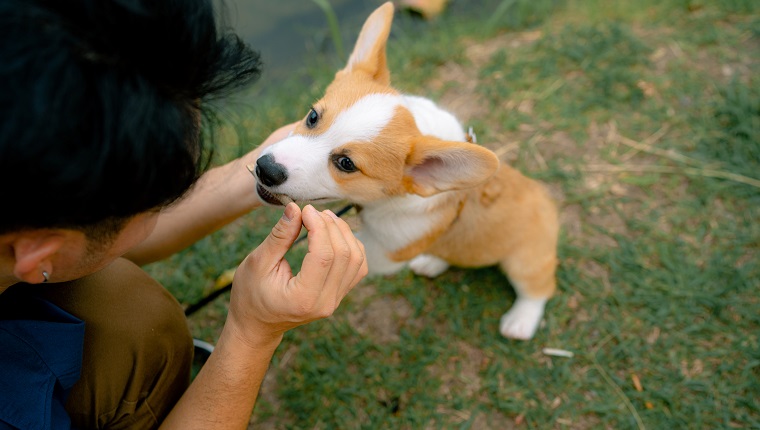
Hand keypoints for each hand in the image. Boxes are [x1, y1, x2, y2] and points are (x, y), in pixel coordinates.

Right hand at [226, 203, 366, 345]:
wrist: (257, 324)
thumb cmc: (251, 294)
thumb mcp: (258, 263)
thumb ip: (279, 236)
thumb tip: (296, 208)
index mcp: (303, 298)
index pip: (324, 256)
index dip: (319, 226)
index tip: (305, 209)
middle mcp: (326, 302)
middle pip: (344, 255)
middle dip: (330, 226)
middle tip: (311, 212)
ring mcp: (335, 300)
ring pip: (356, 259)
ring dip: (343, 232)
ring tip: (323, 218)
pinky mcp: (339, 295)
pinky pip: (358, 266)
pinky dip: (351, 245)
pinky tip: (334, 233)